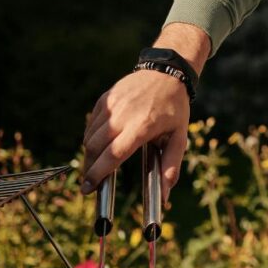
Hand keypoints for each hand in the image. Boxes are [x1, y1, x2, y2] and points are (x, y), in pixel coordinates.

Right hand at [81, 23, 209, 201]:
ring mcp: (112, 105)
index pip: (113, 155)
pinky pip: (91, 123)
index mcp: (142, 127)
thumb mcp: (180, 137)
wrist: (167, 73)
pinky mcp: (106, 99)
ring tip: (96, 165)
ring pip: (89, 137)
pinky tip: (99, 144)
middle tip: (90, 183)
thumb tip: (166, 195)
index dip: (98, 174)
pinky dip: (91, 136)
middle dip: (89, 169)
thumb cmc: (175, 108)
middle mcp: (123, 116)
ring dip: (90, 154)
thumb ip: (171, 165)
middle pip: (95, 148)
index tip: (88, 189)